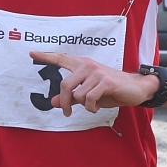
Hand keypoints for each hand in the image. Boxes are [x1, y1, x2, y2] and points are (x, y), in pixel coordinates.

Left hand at [28, 51, 158, 115]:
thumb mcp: (88, 95)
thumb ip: (71, 97)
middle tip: (68, 113)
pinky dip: (91, 108)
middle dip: (65, 103)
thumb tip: (54, 102)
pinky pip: (89, 99)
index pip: (61, 59)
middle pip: (65, 85)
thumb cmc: (111, 90)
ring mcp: (96, 73)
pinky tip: (96, 107)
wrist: (135, 89)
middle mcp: (87, 66)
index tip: (31, 53)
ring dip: (83, 106)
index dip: (46, 56)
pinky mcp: (105, 82)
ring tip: (92, 105)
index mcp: (82, 66)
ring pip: (78, 95)